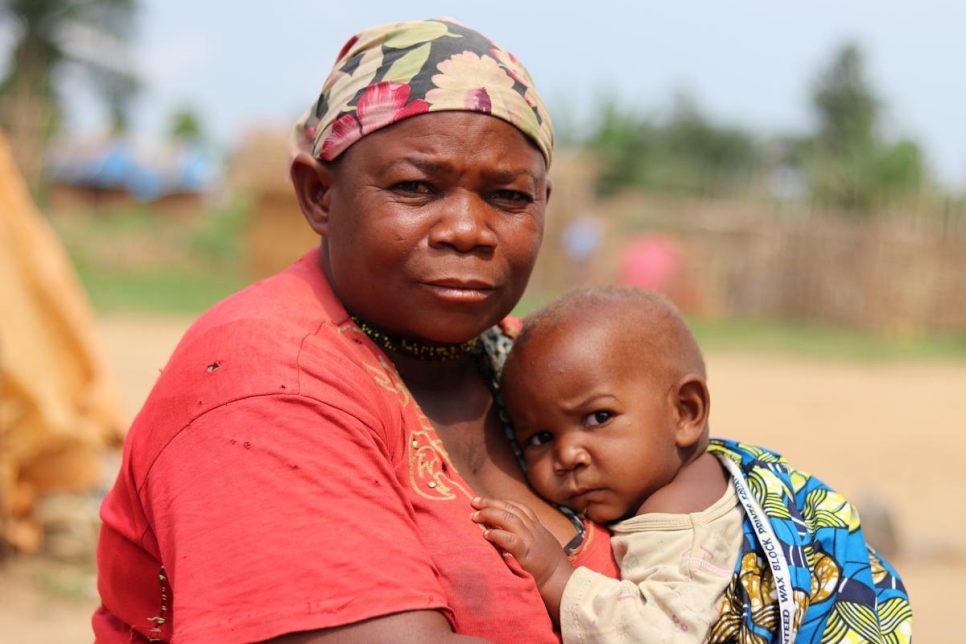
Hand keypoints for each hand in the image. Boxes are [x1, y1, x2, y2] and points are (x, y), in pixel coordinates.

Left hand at [471, 497, 572, 621]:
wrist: (564, 584)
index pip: (519, 507)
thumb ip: (527, 539)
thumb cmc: (551, 570)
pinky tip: (486, 534)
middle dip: (491, 503)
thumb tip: (506, 536)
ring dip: (490, 514)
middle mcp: (534, 530)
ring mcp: (531, 540)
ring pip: (510, 518)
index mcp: (537, 528)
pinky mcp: (527, 555)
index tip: (486, 501)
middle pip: (511, 508)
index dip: (502, 501)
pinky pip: (510, 540)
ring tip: (475, 515)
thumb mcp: (541, 547)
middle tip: (474, 501)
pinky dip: (497, 534)